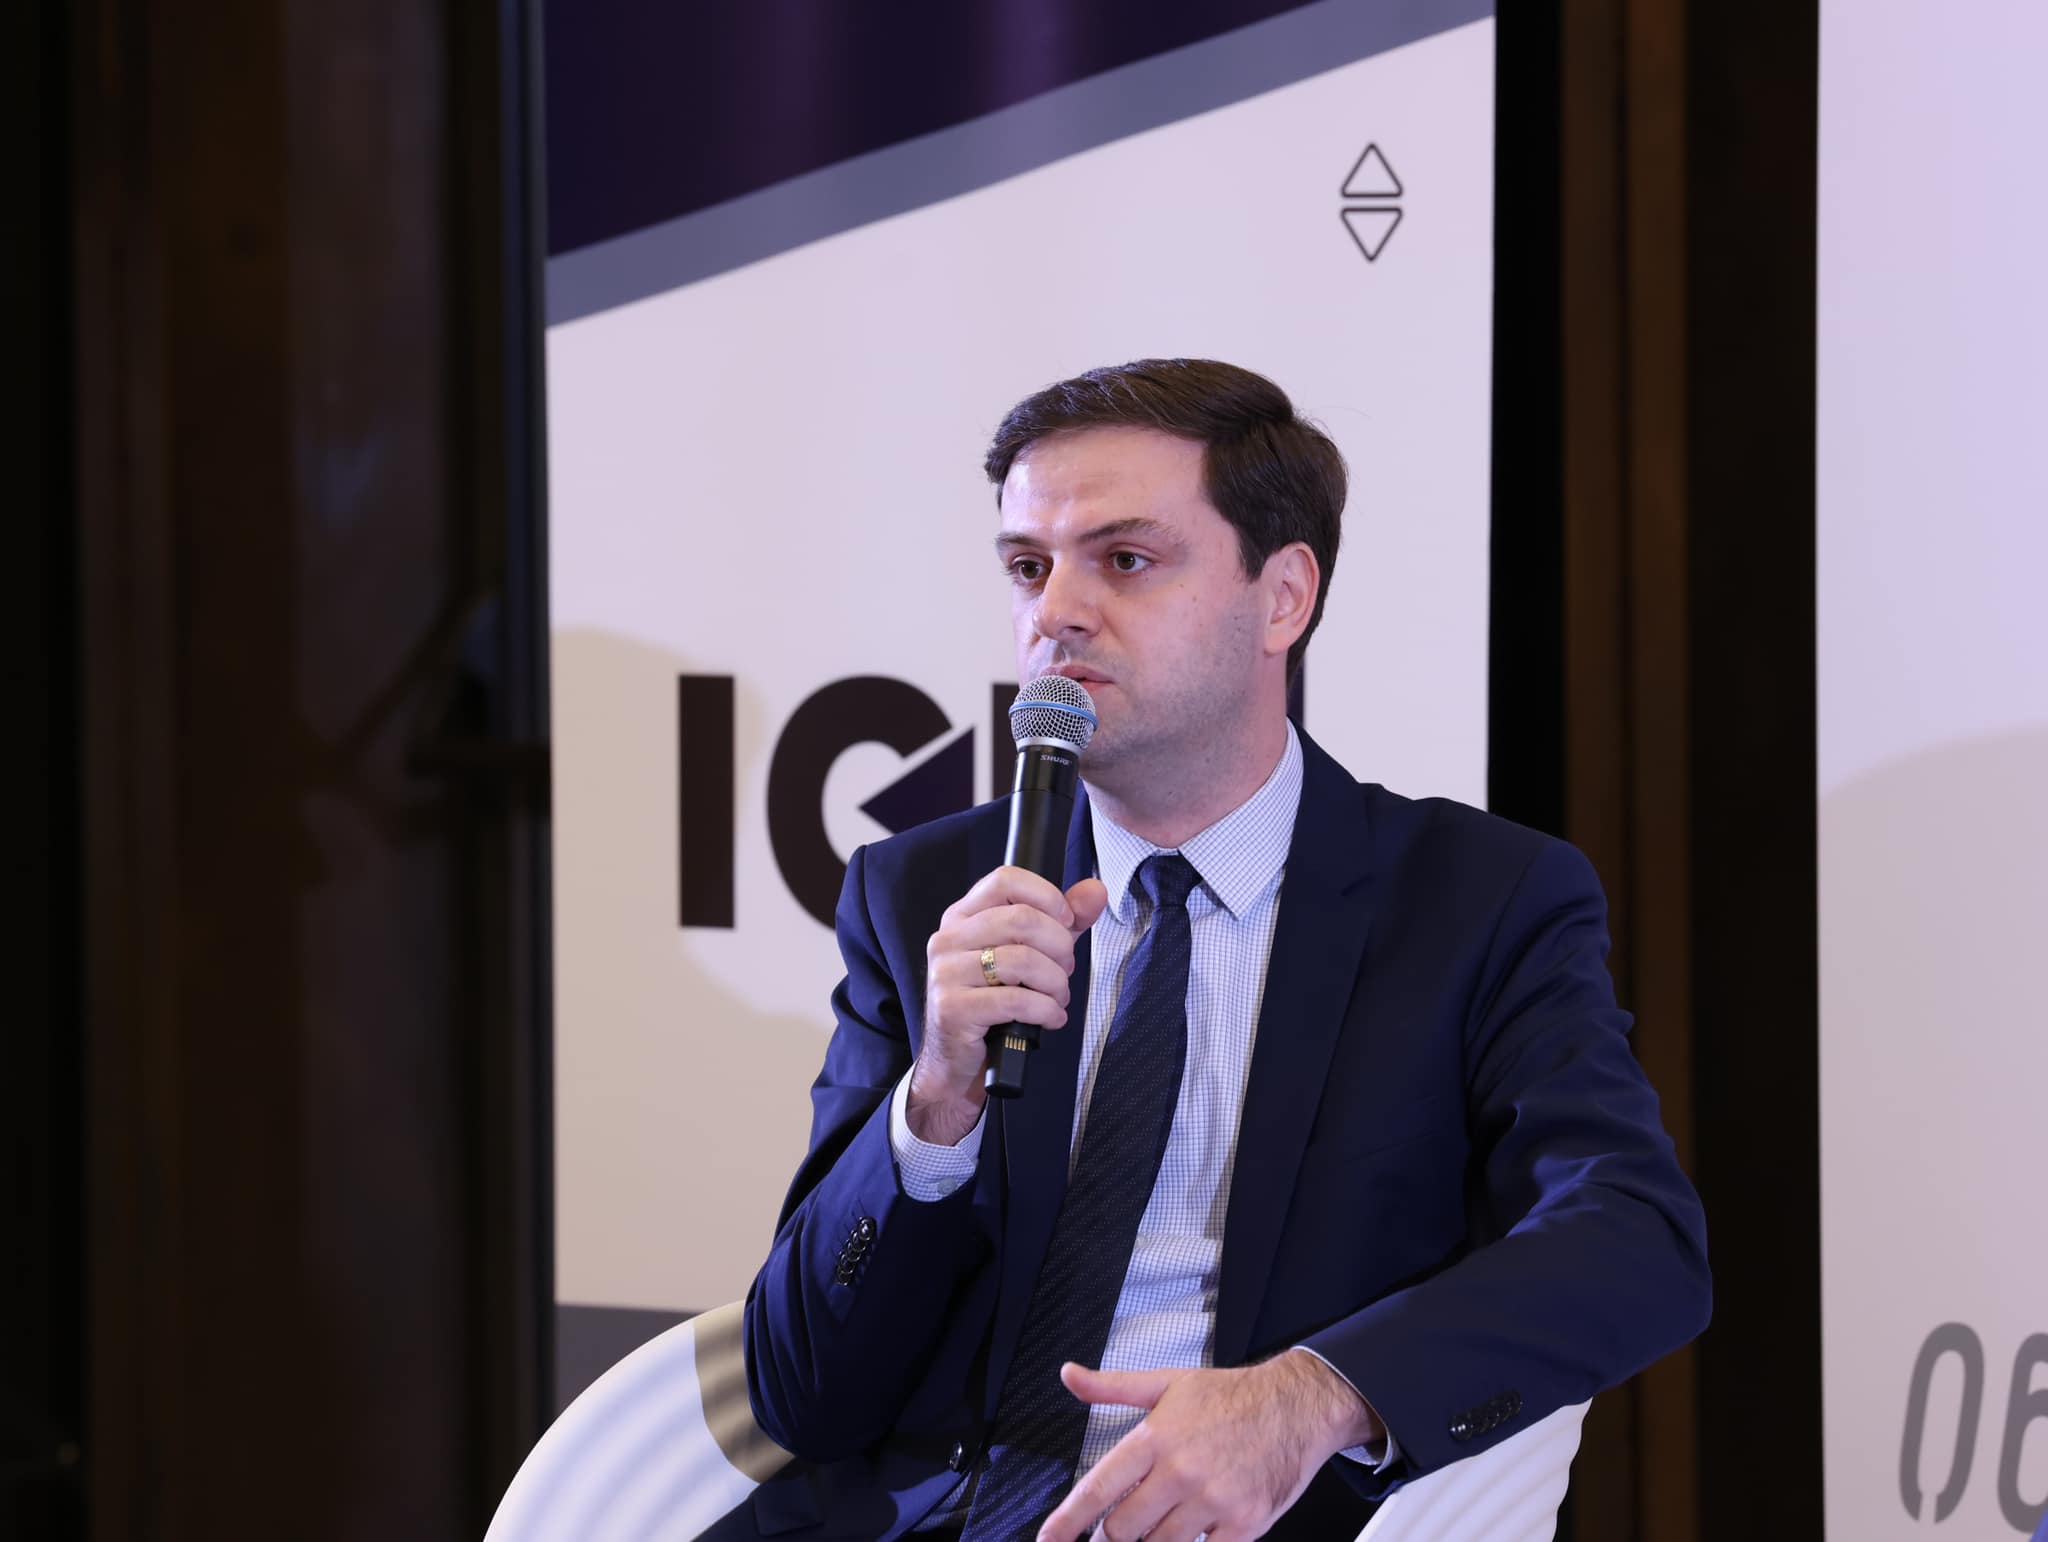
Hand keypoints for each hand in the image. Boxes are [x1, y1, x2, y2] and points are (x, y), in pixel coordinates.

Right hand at [910, 867, 1107, 1143]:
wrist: (957, 1065)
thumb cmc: (994, 1004)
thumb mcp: (1030, 955)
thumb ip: (1062, 921)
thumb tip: (1095, 891)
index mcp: (962, 917)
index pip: (1006, 879)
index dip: (1047, 896)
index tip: (1067, 922)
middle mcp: (948, 939)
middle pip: (1022, 919)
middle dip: (1059, 947)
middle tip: (1065, 971)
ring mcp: (945, 973)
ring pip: (1022, 960)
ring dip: (1056, 984)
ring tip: (1057, 999)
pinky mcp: (952, 1009)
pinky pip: (1016, 1000)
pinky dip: (1046, 1010)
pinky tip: (1050, 1019)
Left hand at [1037, 1353, 1381, 1541]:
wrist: (1297, 1407)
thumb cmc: (1231, 1396)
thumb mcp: (1166, 1382)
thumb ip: (1111, 1386)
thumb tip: (1069, 1375)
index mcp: (1155, 1437)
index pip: (1098, 1488)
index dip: (1067, 1521)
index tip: (1048, 1539)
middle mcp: (1181, 1471)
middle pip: (1123, 1530)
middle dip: (1116, 1532)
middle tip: (1124, 1522)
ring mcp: (1213, 1502)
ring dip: (1154, 1538)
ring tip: (1165, 1515)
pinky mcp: (1244, 1526)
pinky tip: (1197, 1525)